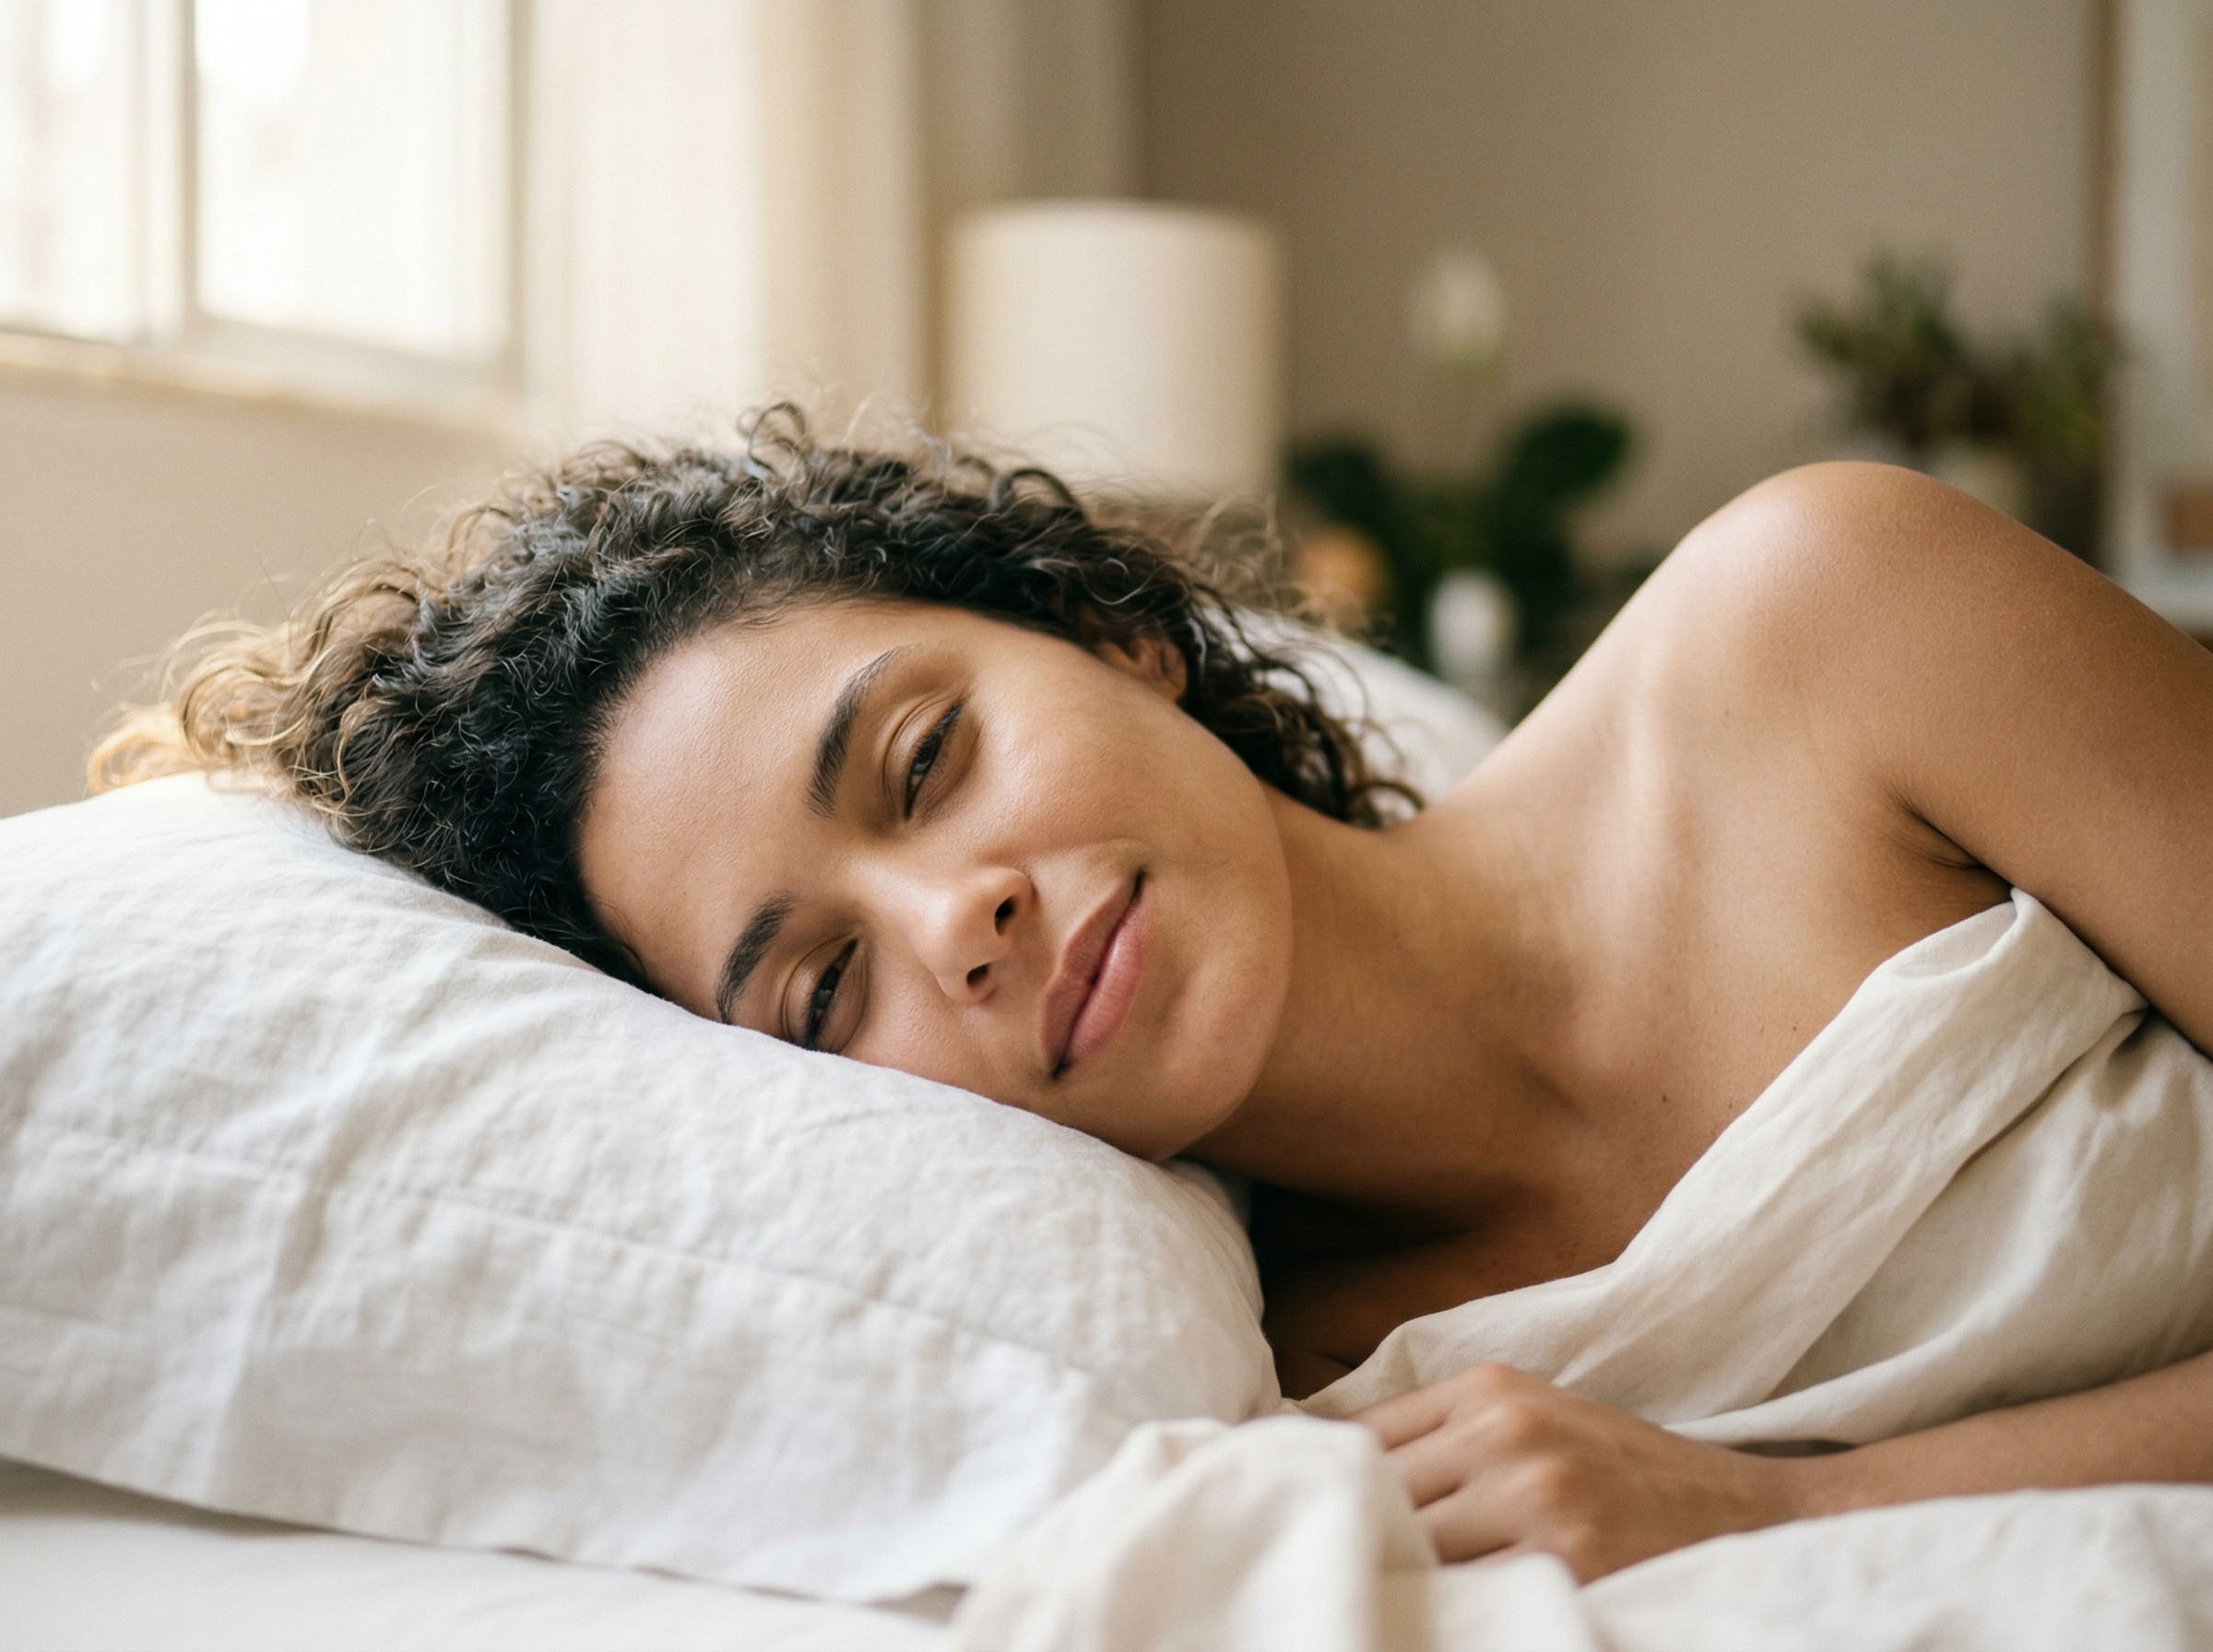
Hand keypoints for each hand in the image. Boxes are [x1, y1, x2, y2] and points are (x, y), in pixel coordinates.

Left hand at [1353, 1362, 1806, 1580]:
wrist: (1747, 1514)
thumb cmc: (1626, 1476)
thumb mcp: (1536, 1422)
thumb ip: (1447, 1438)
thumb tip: (1329, 1470)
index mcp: (1488, 1387)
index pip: (1358, 1436)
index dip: (1320, 1483)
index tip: (1292, 1512)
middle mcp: (1503, 1429)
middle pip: (1371, 1491)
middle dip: (1352, 1535)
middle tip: (1324, 1568)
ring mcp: (1535, 1492)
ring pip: (1410, 1546)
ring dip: (1394, 1578)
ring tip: (1379, 1597)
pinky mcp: (1565, 1557)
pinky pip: (1468, 1593)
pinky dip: (1451, 1608)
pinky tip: (1444, 1616)